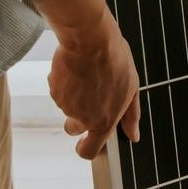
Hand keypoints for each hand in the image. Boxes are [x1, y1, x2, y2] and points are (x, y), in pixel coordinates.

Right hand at [47, 13, 141, 159]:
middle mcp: (82, 117)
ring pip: (66, 106)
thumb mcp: (132, 87)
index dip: (85, 149)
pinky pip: (58, 90)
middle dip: (77, 119)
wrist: (89, 37)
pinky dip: (64, 83)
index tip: (85, 143)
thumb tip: (133, 135)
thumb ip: (131, 115)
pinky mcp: (54, 88)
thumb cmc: (114, 59)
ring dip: (73, 95)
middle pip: (73, 129)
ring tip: (87, 74)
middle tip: (88, 97)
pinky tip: (76, 68)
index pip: (89, 151)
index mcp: (103, 121)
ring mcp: (65, 104)